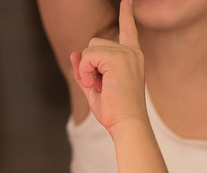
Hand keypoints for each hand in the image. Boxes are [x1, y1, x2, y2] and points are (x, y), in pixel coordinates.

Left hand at [69, 0, 146, 134]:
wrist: (127, 124)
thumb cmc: (115, 112)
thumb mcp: (95, 88)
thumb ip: (85, 70)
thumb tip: (73, 53)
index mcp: (133, 58)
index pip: (128, 30)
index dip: (127, 14)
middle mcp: (132, 52)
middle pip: (95, 43)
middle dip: (89, 64)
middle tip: (100, 87)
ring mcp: (126, 54)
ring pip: (90, 48)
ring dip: (88, 69)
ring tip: (100, 87)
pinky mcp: (117, 58)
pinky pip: (88, 57)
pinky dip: (86, 72)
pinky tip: (97, 85)